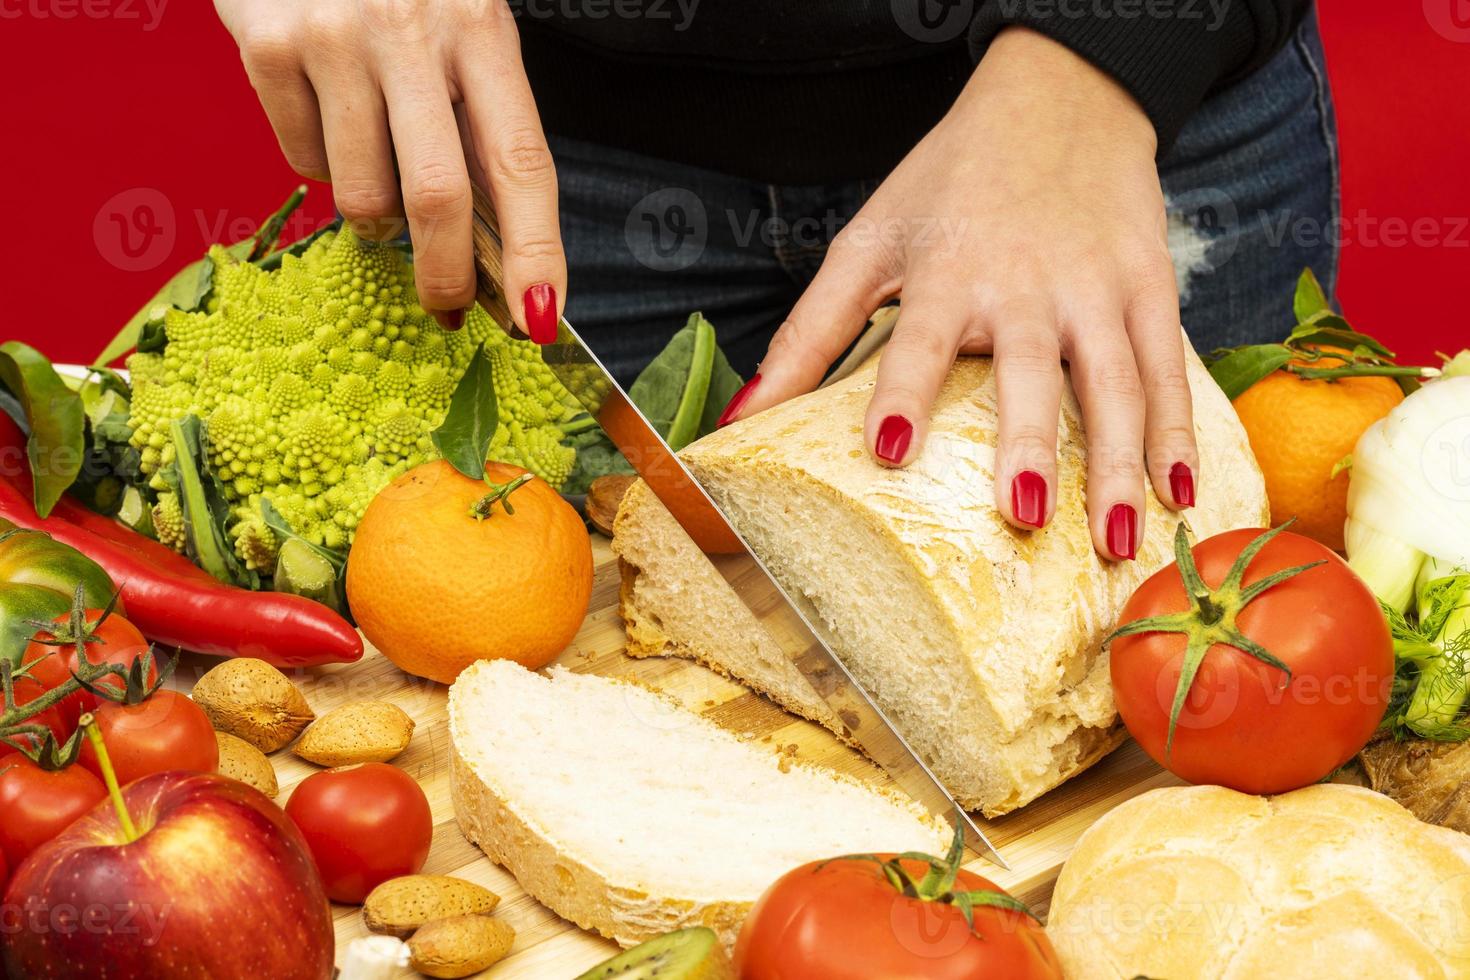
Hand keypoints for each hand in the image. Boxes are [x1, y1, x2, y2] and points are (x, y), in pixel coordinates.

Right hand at [213, 0, 564, 338]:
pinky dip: (319, 162)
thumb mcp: (462, 32)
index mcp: (482, 29)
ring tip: (376, 160)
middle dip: (445, 276)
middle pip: (438, 197)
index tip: (540, 317)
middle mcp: (412, 29)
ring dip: (375, 213)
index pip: (524, 163)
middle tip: (447, 307)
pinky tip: (326, 108)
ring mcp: (335, 38)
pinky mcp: (269, 45)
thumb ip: (480, 122)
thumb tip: (497, 251)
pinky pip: (302, 160)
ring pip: (362, 194)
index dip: (537, 252)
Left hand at [723, 27, 1194, 560]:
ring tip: (1114, 538)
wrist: (1061, 98)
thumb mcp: (869, 241)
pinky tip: (1178, 491)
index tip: (889, 446)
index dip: (905, 389)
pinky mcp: (1149, 286)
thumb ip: (810, 332)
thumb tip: (741, 418)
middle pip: (1030, 370)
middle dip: (1029, 442)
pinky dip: (1178, 428)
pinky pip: (1167, 365)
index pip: (920, 336)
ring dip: (1117, 461)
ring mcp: (1095, 286)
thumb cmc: (948, 183)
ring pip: (1113, 381)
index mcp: (947, 269)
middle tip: (1024, 517)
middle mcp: (1025, 281)